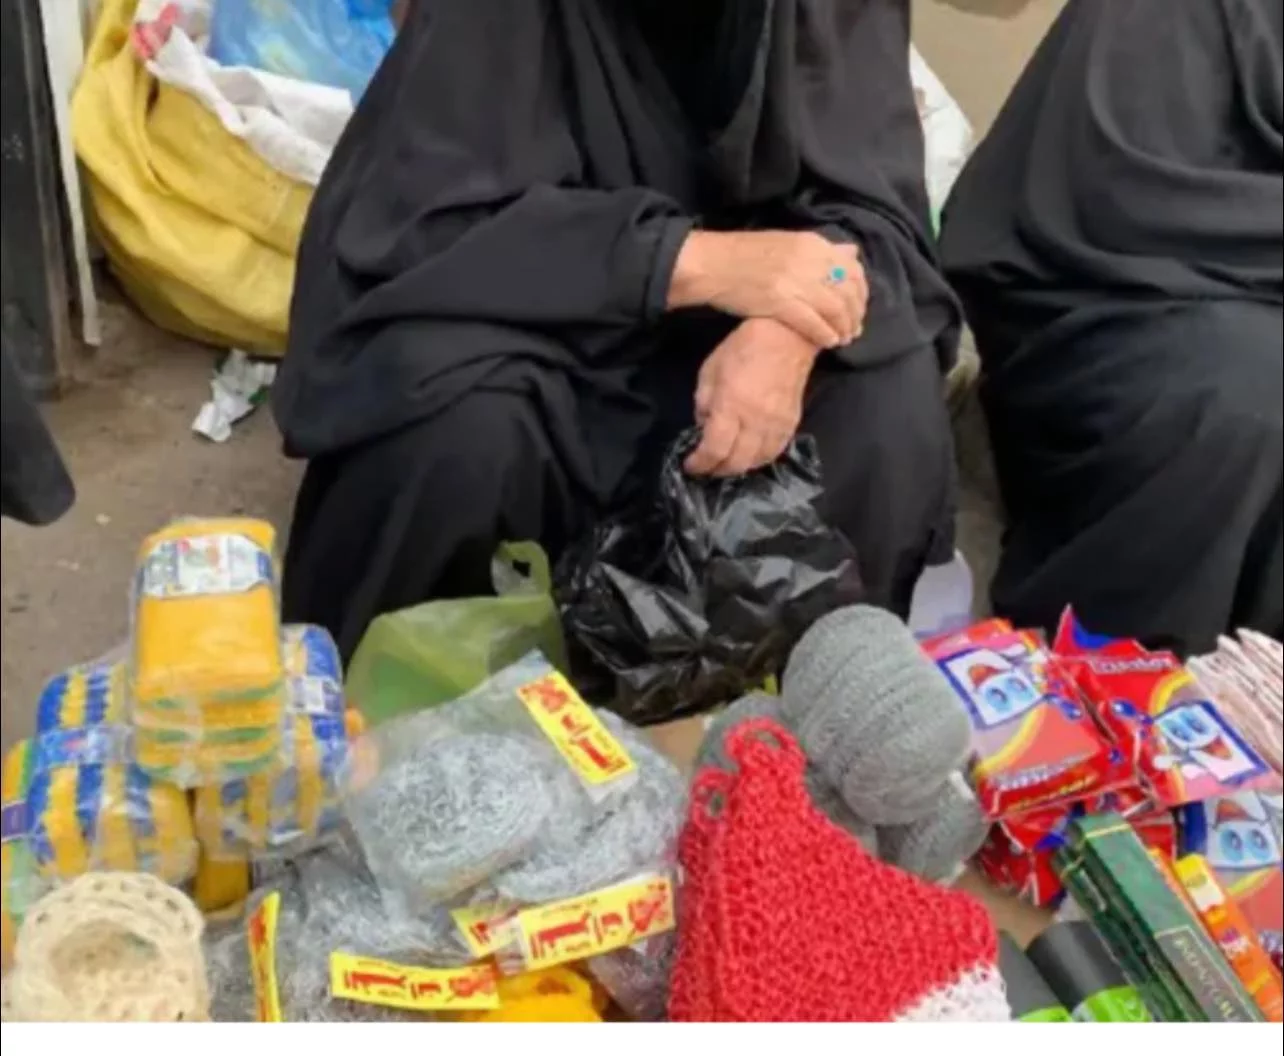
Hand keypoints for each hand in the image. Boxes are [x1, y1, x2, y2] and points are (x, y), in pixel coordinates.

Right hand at [668, 230, 867, 349]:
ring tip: (843, 339)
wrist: (711, 264)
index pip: (853, 270)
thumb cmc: (745, 254)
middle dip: (855, 314)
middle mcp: (810, 261)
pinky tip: (828, 342)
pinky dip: (825, 334)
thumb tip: (851, 253)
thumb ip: (821, 251)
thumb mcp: (788, 242)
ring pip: (836, 310)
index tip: (859, 308)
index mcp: (813, 244)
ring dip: (843, 328)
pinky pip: (814, 323)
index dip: (861, 293)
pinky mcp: (780, 303)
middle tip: (854, 330)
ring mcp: (796, 282)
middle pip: (848, 292)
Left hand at [684, 318, 818, 476]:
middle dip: (717, 470)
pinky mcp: (792, 423)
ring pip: (757, 462)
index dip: (700, 464)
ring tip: (726, 462)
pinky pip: (775, 452)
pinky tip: (749, 455)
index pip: (714, 449)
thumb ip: (703, 403)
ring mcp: (776, 424)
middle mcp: (755, 420)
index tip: (690, 465)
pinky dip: (759, 459)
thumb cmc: (743, 348)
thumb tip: (702, 427)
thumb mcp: (710, 371)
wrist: (787, 336)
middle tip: (706, 468)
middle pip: (736, 462)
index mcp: (731, 405)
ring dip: (739, 467)